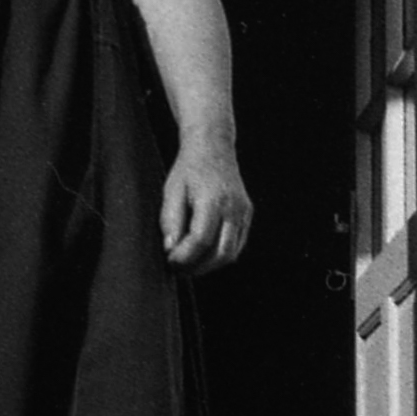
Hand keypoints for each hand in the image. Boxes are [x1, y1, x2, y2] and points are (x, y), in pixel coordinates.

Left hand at [160, 140, 251, 274]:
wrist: (212, 146)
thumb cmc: (188, 168)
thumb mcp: (171, 191)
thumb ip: (170, 221)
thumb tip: (170, 249)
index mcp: (213, 200)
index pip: (201, 240)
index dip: (184, 257)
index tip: (170, 260)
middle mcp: (233, 207)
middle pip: (221, 253)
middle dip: (198, 267)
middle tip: (178, 269)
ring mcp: (243, 212)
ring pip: (231, 253)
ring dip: (209, 265)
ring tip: (188, 264)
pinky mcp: (246, 214)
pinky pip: (236, 244)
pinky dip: (219, 254)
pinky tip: (202, 253)